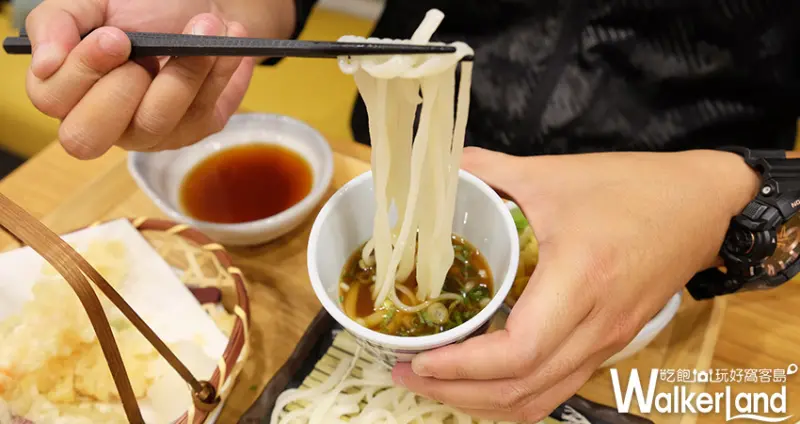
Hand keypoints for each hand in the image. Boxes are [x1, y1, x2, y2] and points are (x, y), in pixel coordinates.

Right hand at [24, 0, 257, 158]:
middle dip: (123, 88)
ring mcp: (151, 134)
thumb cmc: (136, 9)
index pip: (53, 100)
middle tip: (149, 46)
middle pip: (92, 135)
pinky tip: (231, 39)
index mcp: (67, 92)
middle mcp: (105, 125)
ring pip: (159, 120)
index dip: (82, 71)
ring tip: (208, 24)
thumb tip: (45, 64)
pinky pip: (205, 110)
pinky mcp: (194, 130)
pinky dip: (222, 71)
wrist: (195, 6)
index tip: (115, 37)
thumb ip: (57, 23)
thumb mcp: (91, 3)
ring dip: (187, 69)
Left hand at [392, 147, 759, 421]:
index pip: (520, 351)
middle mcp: (596, 324)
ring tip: (436, 384)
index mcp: (580, 279)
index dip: (463, 367)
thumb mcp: (553, 173)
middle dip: (457, 394)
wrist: (699, 205)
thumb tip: (438, 167)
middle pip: (522, 389)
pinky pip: (556, 389)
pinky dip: (513, 395)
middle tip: (408, 374)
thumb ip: (490, 168)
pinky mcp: (609, 344)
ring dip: (483, 402)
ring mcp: (606, 342)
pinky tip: (482, 378)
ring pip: (539, 399)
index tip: (419, 358)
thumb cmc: (631, 188)